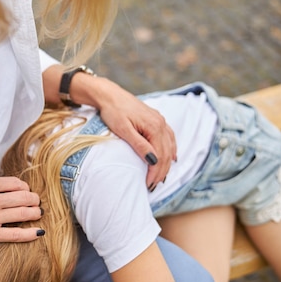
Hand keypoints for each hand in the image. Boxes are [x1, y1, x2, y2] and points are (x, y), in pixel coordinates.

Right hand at [0, 176, 42, 252]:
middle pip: (26, 197)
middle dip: (35, 201)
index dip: (26, 189)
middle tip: (36, 205)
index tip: (27, 193)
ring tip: (37, 215)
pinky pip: (17, 234)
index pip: (18, 184)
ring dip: (35, 214)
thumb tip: (6, 186)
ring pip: (25, 214)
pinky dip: (31, 233)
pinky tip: (38, 233)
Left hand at [46, 64, 176, 187]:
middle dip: (161, 172)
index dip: (155, 172)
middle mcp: (161, 123)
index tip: (148, 185)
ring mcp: (161, 121)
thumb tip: (153, 160)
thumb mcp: (124, 130)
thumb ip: (139, 145)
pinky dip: (171, 151)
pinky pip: (170, 138)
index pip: (160, 156)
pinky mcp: (157, 120)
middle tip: (152, 186)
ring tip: (160, 178)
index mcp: (154, 126)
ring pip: (170, 147)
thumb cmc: (113, 111)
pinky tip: (171, 158)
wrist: (109, 95)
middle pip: (167, 154)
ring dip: (167, 164)